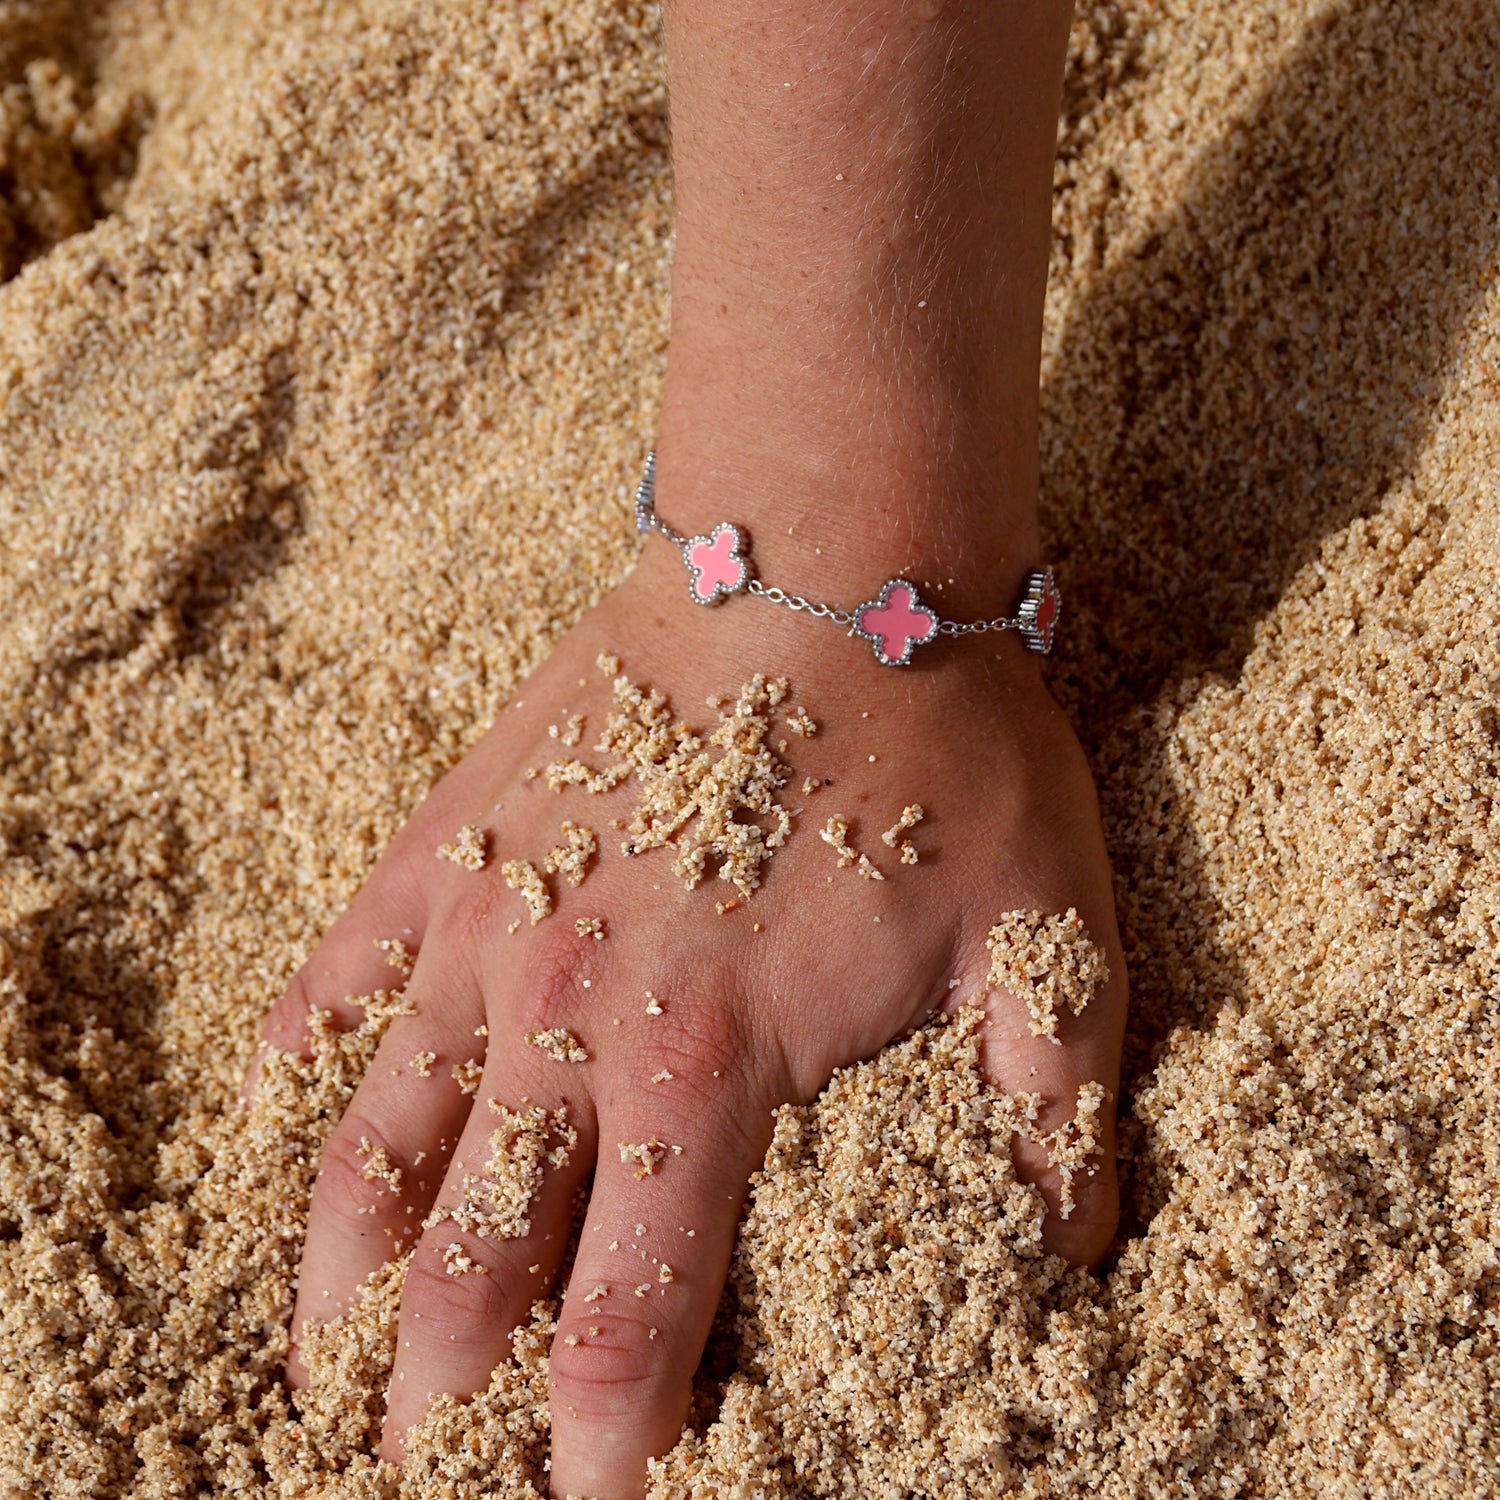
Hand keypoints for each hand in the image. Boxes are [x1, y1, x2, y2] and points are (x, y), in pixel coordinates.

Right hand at [245, 537, 1126, 1497]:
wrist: (825, 560)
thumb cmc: (938, 747)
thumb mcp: (1046, 940)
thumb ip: (1052, 1119)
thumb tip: (1068, 1267)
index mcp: (708, 1065)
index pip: (630, 1310)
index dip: (599, 1436)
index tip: (584, 1495)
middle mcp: (568, 1015)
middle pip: (470, 1252)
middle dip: (442, 1384)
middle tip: (424, 1458)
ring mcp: (492, 921)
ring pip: (376, 1131)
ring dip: (338, 1261)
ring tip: (317, 1352)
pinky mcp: (455, 836)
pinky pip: (346, 963)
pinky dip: (308, 1050)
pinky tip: (285, 1101)